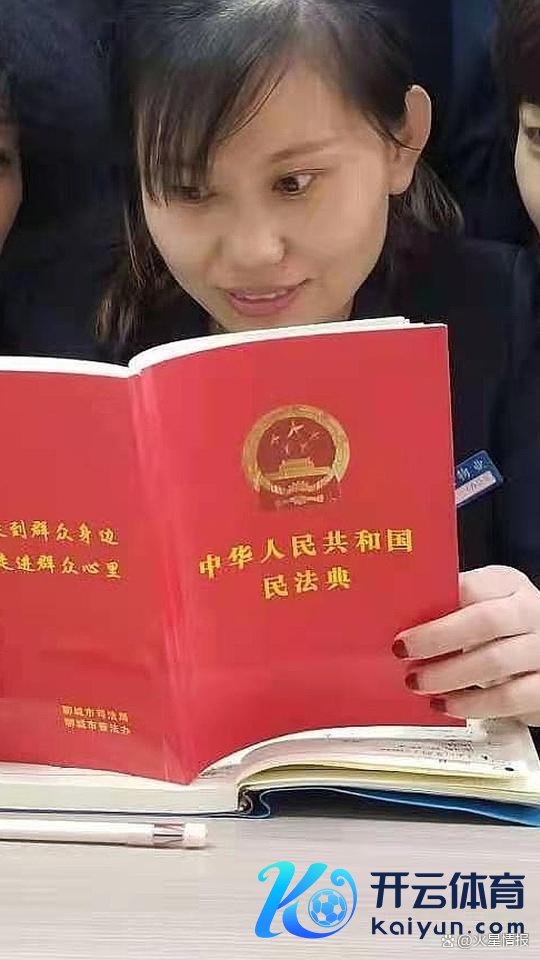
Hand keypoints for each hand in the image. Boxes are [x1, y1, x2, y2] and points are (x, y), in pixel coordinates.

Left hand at [393, 566, 539, 724]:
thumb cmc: (501, 628)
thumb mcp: (482, 605)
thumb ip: (450, 607)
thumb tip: (398, 618)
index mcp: (508, 585)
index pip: (471, 585)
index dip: (435, 602)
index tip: (404, 620)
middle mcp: (531, 612)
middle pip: (485, 621)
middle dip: (437, 638)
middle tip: (403, 651)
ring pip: (494, 662)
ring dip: (448, 675)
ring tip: (417, 683)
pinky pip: (508, 698)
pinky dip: (472, 705)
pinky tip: (447, 705)